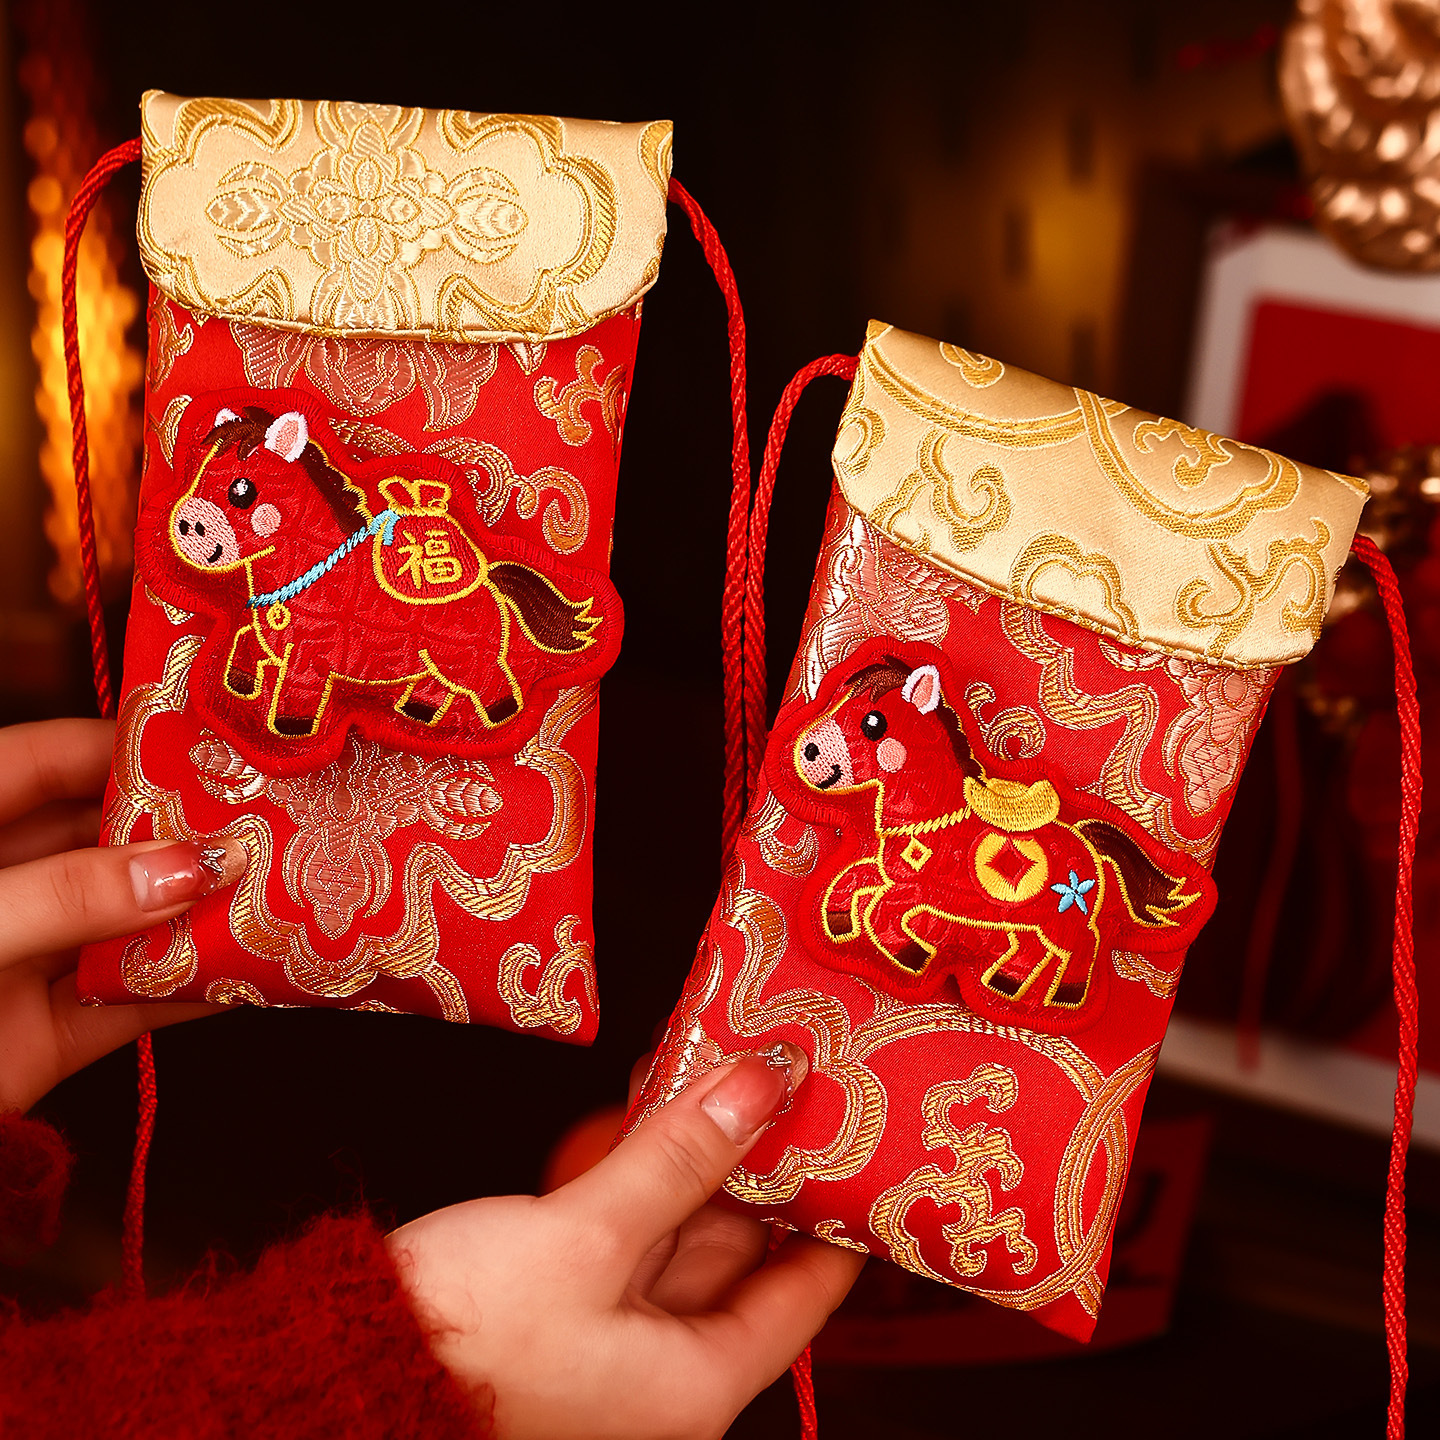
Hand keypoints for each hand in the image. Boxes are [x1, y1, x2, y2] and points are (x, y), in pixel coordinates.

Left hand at [0, 719, 243, 1111]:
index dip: (127, 746)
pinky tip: (256, 975)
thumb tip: (185, 867)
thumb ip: (64, 895)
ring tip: (284, 888)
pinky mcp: (42, 1040)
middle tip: (275, 819)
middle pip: (104, 843)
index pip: (47, 762)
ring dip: (202, 913)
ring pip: (129, 924)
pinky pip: (132, 1006)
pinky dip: (193, 993)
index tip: (217, 746)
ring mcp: (19, 964)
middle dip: (186, 832)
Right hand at [389, 1046, 863, 1439]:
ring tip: (723, 1066)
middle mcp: (665, 1367)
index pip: (803, 1292)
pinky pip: (630, 1227)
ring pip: (682, 1229)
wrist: (332, 1367)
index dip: (836, 1214)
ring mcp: (615, 1335)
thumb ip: (680, 1158)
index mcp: (695, 1382)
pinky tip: (652, 1102)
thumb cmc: (465, 1335)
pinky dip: (643, 1168)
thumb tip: (762, 1087)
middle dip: (757, 1158)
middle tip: (787, 1075)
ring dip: (697, 1151)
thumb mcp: (588, 1238)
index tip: (863, 1143)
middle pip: (740, 1250)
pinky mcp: (570, 1302)